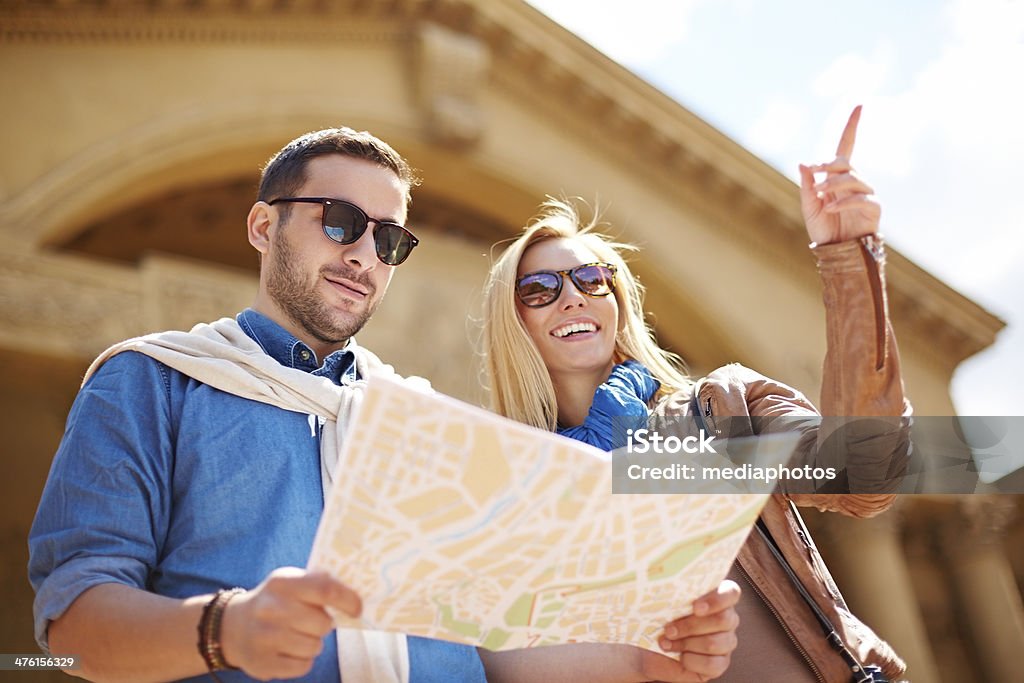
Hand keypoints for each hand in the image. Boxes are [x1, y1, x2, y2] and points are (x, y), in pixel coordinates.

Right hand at [219, 567, 361, 679]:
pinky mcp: (263, 663)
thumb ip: (320, 583)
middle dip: (324, 625)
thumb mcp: (292, 582)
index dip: (348, 600)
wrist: (234, 626)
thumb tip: (355, 593)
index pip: (325, 589)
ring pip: (314, 647)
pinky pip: (303, 666)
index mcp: (282, 583)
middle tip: (312, 622)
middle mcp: (269, 609)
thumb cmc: (277, 601)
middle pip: (322, 624)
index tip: (357, 609)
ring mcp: (263, 638)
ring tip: (298, 635)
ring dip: (313, 643)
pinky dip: (303, 660)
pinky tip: (289, 650)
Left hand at [639, 580, 740, 681]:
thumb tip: (666, 582)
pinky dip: (691, 661)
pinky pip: (713, 664)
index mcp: (716, 597)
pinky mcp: (720, 664)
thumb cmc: (656, 619)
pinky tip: (679, 657)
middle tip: (668, 629)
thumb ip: (673, 592)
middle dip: (691, 626)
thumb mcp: (663, 602)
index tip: (695, 607)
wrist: (648, 649)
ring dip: (686, 643)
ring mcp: (726, 642)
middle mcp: (726, 619)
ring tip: (667, 642)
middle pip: (722, 620)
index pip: (731, 593)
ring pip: (715, 643)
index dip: (716, 600)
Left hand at [799, 105, 880, 245]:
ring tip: (819, 195)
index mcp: (837, 177)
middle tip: (816, 177)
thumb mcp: (809, 206)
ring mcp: (865, 193)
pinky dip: (843, 201)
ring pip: (852, 178)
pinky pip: (860, 198)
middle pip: (845, 162)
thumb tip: (803, 163)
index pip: (846, 146)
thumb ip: (807, 185)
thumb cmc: (823, 229)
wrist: (836, 251)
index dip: (852, 126)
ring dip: (833, 185)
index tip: (859, 105)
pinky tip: (830, 208)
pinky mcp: (873, 207)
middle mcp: (853, 182)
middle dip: (829, 166)